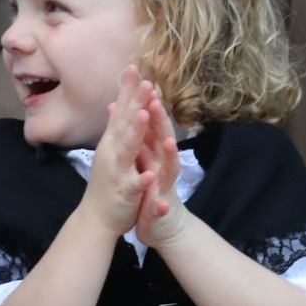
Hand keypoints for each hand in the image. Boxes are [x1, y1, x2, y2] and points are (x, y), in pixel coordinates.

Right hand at [82, 65, 156, 235]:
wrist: (96, 218)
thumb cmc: (108, 182)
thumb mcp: (111, 150)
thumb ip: (117, 126)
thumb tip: (118, 102)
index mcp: (112, 141)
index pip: (122, 110)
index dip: (127, 89)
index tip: (134, 65)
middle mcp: (112, 151)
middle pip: (125, 122)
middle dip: (135, 101)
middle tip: (145, 80)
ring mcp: (117, 171)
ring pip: (127, 149)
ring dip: (135, 131)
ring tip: (144, 114)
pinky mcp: (124, 192)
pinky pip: (134, 185)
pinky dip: (141, 179)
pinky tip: (150, 174)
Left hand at [133, 74, 186, 246]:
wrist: (161, 224)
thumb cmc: (151, 188)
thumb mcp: (143, 159)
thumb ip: (140, 135)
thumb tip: (135, 109)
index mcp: (153, 153)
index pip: (151, 125)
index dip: (147, 104)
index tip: (141, 81)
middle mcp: (163, 166)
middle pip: (163, 139)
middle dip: (161, 122)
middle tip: (157, 101)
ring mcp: (164, 187)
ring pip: (169, 169)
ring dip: (170, 156)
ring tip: (170, 142)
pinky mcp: (161, 210)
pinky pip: (161, 206)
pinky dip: (161, 203)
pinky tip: (160, 201)